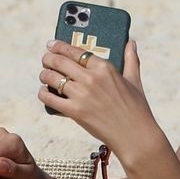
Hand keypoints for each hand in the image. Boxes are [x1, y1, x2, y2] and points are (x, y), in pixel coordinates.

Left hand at [37, 38, 163, 157]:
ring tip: (44, 75)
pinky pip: (50, 98)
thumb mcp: (134, 80)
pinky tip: (44, 92)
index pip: (76, 51)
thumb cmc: (136, 108)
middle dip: (48, 58)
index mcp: (105, 67)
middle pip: (60, 61)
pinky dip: (43, 94)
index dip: (60, 46)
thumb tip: (131, 43)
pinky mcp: (75, 111)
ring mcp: (81, 95)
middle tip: (45, 59)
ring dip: (44, 74)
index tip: (52, 44)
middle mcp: (91, 78)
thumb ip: (131, 59)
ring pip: (52, 77)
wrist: (134, 135)